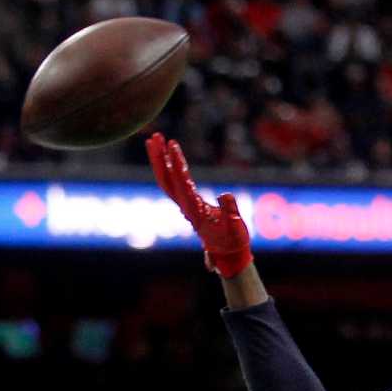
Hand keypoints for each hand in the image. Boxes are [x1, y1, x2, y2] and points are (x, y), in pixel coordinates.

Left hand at [146, 134, 252, 278]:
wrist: (228, 253)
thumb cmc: (233, 240)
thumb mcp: (237, 227)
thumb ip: (231, 211)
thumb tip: (225, 195)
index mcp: (195, 210)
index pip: (182, 182)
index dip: (176, 163)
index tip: (172, 144)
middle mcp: (185, 206)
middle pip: (165, 180)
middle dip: (159, 158)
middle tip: (154, 136)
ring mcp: (184, 205)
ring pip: (166, 181)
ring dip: (159, 160)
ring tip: (154, 140)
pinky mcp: (187, 204)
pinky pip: (172, 184)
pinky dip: (166, 168)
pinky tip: (166, 156)